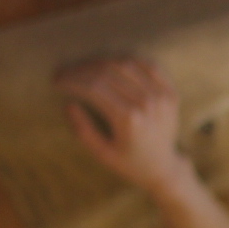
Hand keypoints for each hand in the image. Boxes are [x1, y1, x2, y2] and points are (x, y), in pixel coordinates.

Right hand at [58, 56, 191, 194]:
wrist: (164, 167)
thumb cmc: (129, 163)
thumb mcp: (102, 153)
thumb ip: (84, 130)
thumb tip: (68, 104)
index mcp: (129, 119)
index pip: (94, 87)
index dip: (72, 80)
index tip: (56, 80)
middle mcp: (147, 104)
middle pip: (108, 72)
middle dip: (81, 69)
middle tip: (64, 71)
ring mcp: (162, 96)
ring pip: (126, 64)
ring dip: (101, 61)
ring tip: (84, 67)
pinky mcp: (171, 92)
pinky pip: (150, 66)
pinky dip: (129, 60)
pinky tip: (111, 62)